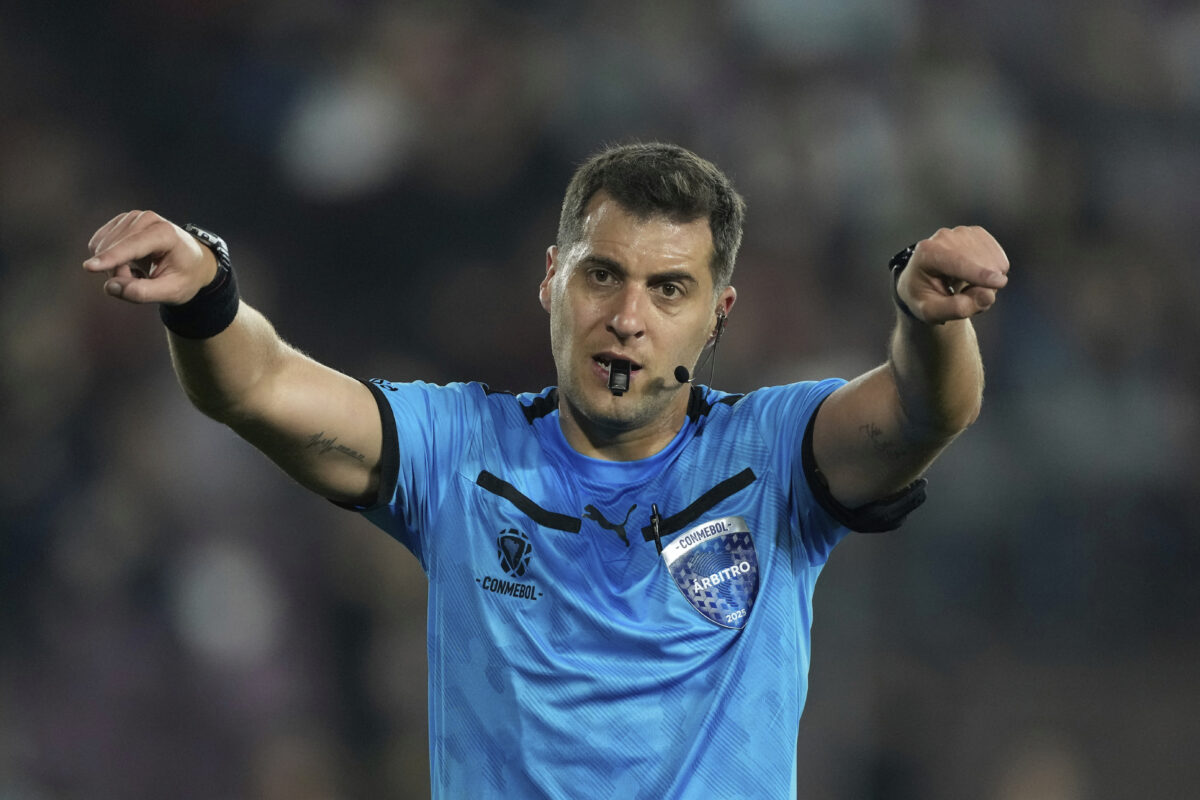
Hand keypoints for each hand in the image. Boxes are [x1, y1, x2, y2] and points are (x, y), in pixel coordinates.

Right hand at [83, 210, 217, 304]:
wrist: (193, 260)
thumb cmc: (185, 276)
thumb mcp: (172, 292)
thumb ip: (143, 293)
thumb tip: (110, 287)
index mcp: (165, 233)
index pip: (132, 246)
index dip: (111, 258)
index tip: (88, 268)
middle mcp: (147, 219)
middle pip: (114, 249)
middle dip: (119, 273)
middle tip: (141, 281)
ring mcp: (132, 217)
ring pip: (102, 247)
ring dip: (114, 267)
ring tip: (139, 272)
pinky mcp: (120, 222)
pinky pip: (100, 245)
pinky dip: (109, 260)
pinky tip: (129, 263)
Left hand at [896, 226, 1008, 324]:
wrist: (922, 280)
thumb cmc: (924, 298)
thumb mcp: (931, 313)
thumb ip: (956, 308)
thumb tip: (987, 296)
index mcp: (926, 254)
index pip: (957, 262)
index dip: (979, 273)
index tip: (1001, 283)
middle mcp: (944, 237)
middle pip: (979, 263)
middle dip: (982, 288)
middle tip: (966, 299)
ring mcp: (962, 233)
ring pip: (993, 260)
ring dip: (988, 282)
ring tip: (968, 289)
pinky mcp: (977, 234)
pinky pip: (999, 258)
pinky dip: (994, 273)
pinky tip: (976, 278)